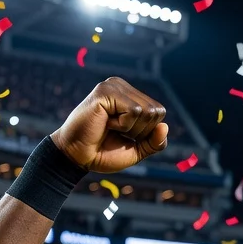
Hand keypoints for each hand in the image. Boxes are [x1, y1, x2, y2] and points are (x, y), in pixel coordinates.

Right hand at [49, 78, 169, 172]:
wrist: (77, 157)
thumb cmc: (103, 152)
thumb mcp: (137, 150)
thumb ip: (155, 142)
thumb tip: (165, 126)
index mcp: (130, 95)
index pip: (159, 112)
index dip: (147, 132)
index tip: (123, 135)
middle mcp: (122, 86)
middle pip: (156, 111)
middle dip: (140, 131)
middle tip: (116, 132)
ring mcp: (113, 86)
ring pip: (147, 111)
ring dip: (130, 128)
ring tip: (109, 126)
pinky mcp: (105, 91)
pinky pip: (134, 111)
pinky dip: (123, 124)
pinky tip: (105, 122)